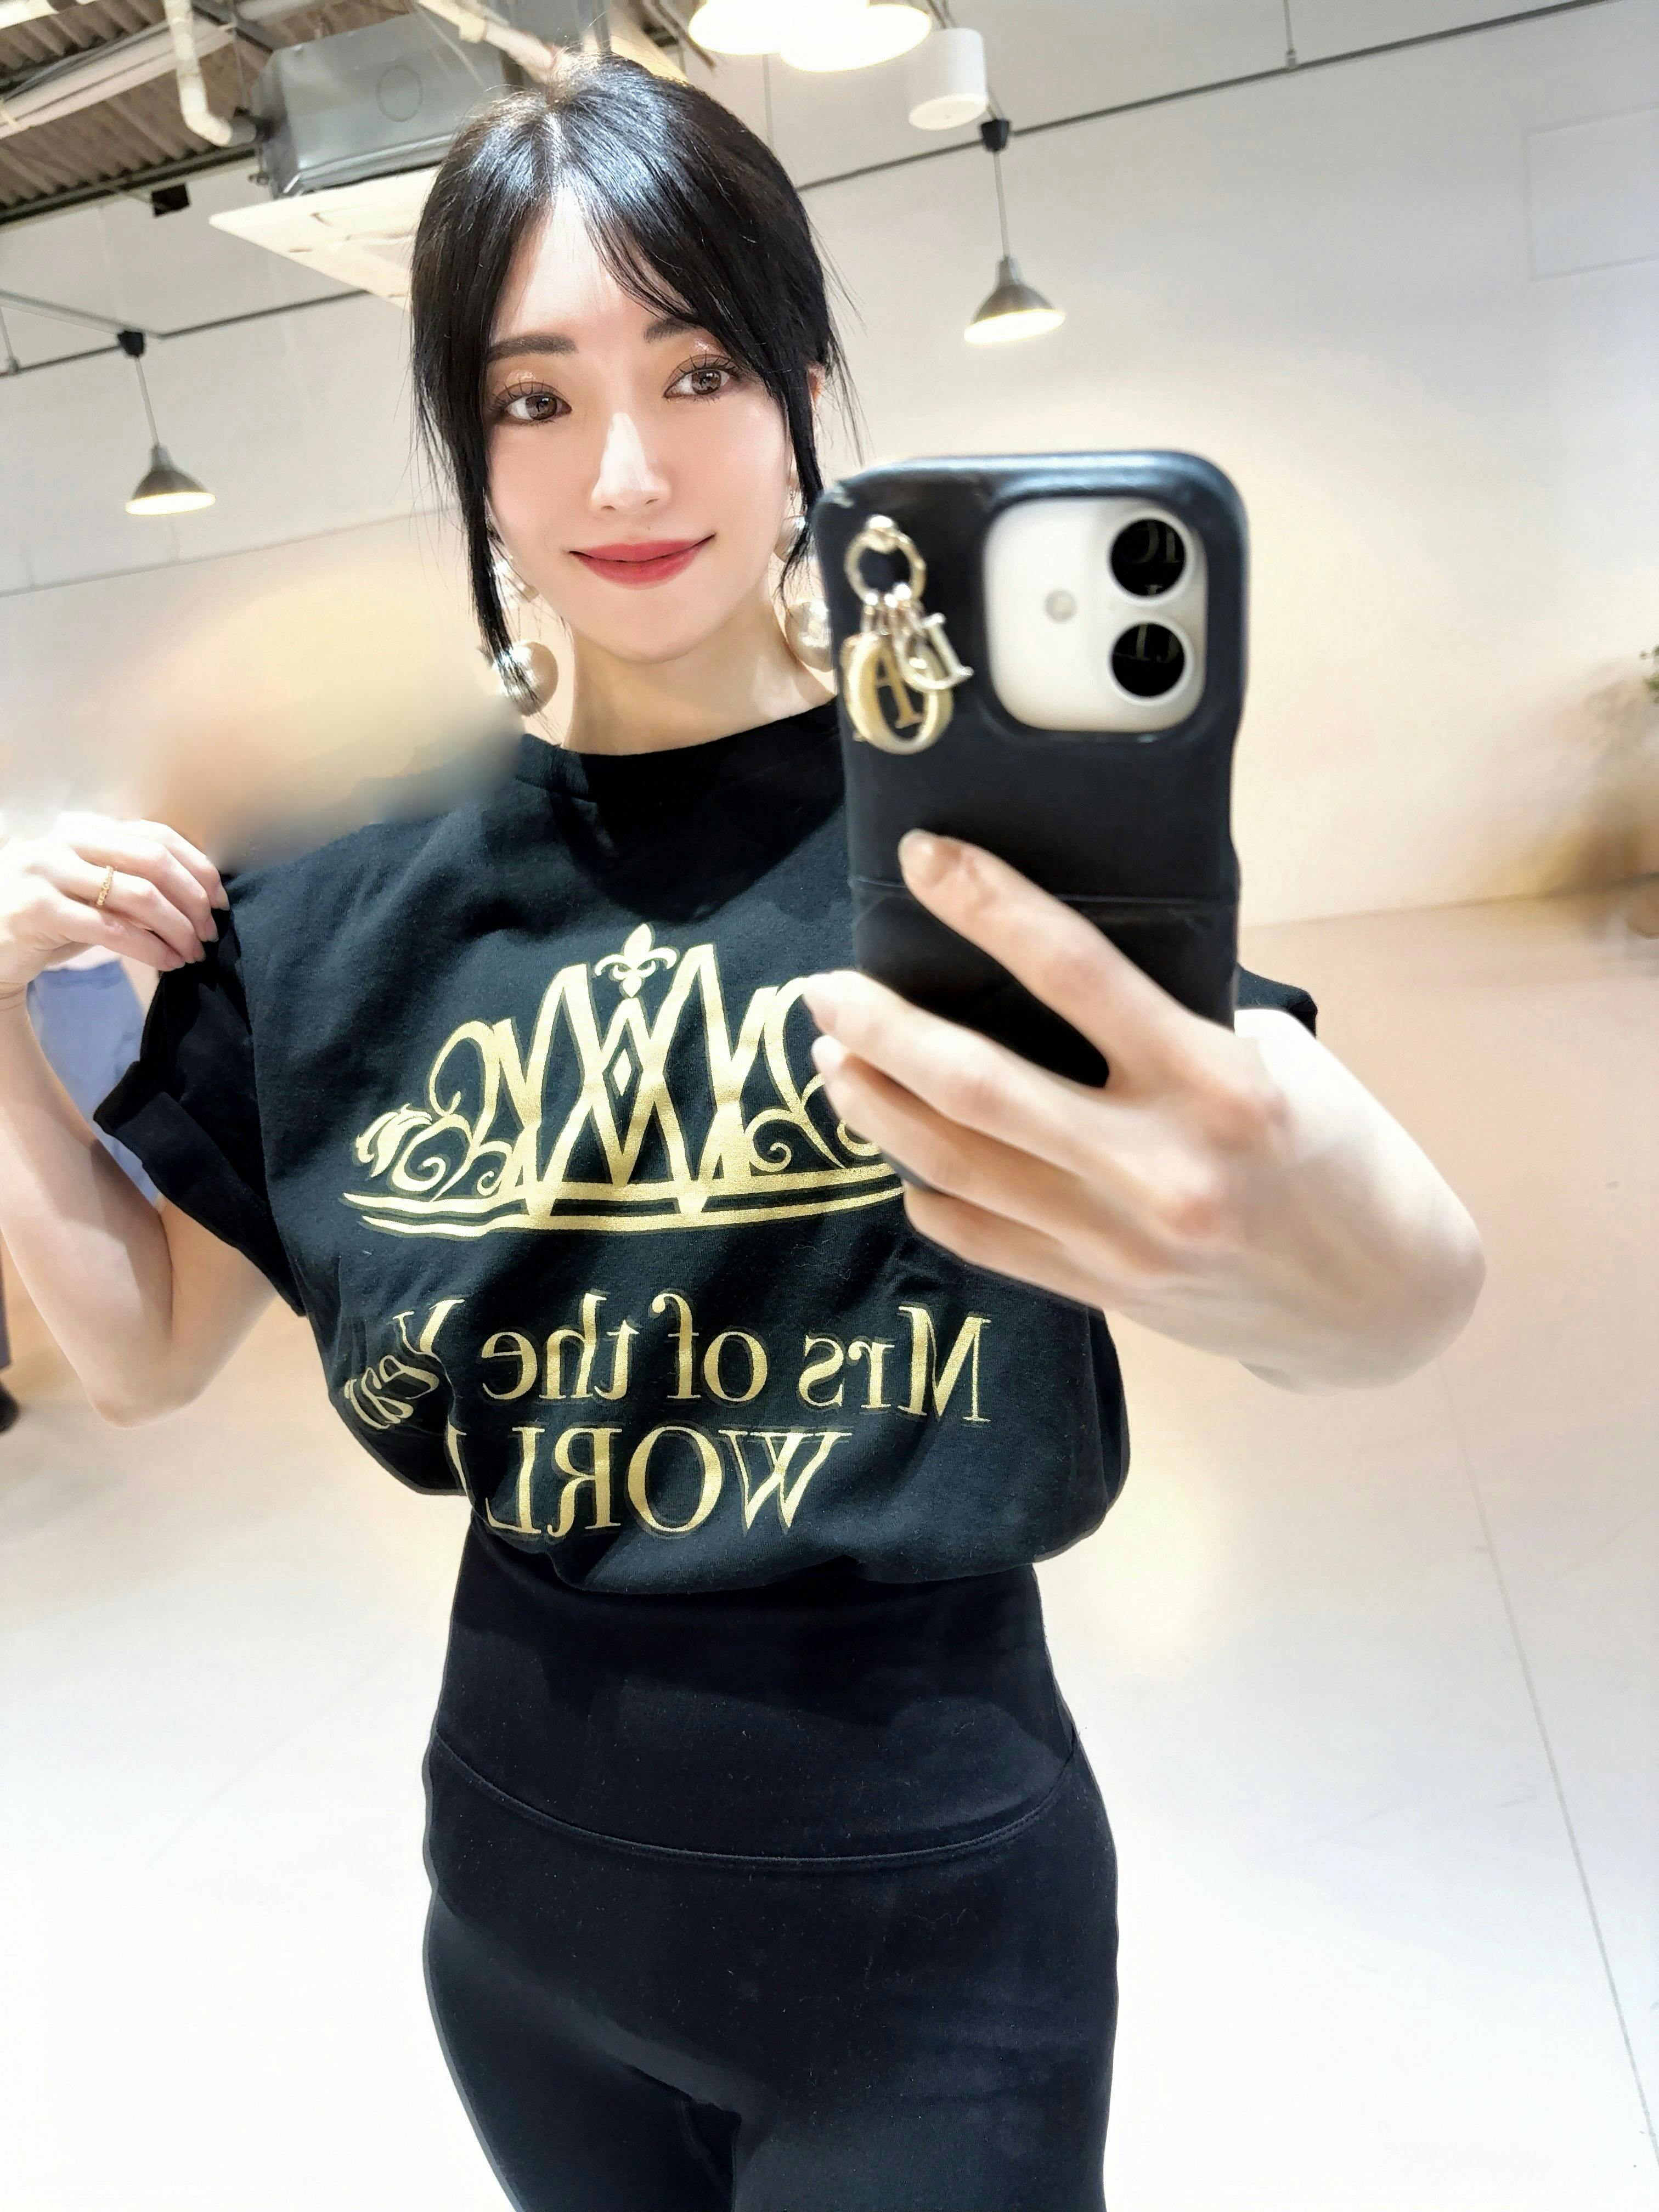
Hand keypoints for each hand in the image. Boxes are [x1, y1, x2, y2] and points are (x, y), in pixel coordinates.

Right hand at [0, 811, 227, 1009]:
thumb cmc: (47, 919)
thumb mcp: (88, 890)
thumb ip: (130, 881)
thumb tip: (199, 899)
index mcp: (83, 829)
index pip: (155, 834)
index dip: (197, 866)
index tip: (220, 899)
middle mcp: (63, 841)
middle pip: (153, 861)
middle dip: (193, 899)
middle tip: (210, 931)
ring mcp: (47, 871)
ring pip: (138, 895)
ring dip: (177, 928)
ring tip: (193, 951)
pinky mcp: (38, 909)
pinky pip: (113, 929)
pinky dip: (151, 948)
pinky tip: (168, 962)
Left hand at [800, 833, 1483, 1391]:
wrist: (1382, 1307)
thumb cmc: (1343, 1156)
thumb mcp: (1285, 1065)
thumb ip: (1180, 1023)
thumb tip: (1061, 967)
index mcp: (1221, 1084)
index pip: (1078, 973)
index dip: (988, 906)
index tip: (924, 860)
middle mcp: (1159, 1169)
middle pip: (979, 1086)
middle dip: (883, 1029)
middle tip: (823, 987)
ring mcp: (1120, 1243)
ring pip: (956, 1167)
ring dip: (878, 1108)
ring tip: (830, 1060)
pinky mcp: (1099, 1294)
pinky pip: (978, 1237)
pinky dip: (926, 1187)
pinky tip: (899, 1148)